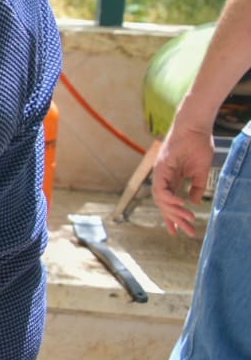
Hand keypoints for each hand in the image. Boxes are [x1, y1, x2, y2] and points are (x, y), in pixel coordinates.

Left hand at [151, 122, 213, 236]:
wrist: (195, 127)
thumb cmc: (198, 145)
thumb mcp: (200, 171)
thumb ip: (195, 187)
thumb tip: (193, 202)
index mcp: (172, 178)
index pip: (169, 201)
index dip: (172, 216)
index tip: (177, 230)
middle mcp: (163, 177)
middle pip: (164, 203)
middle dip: (174, 219)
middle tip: (185, 232)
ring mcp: (160, 172)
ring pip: (161, 198)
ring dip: (174, 210)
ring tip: (187, 220)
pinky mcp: (161, 167)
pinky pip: (161, 187)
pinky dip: (169, 198)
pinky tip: (180, 205)